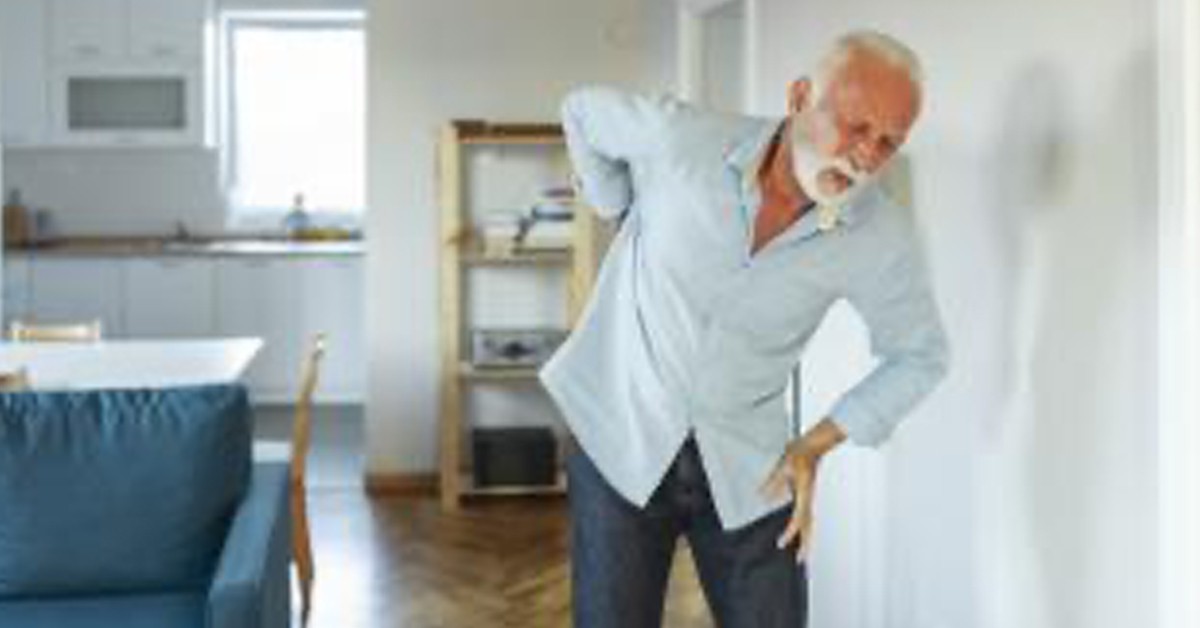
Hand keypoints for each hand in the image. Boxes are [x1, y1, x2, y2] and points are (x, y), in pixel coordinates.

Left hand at [760, 438, 822, 562]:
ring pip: (808, 522)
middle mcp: (807, 498)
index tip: (782, 543)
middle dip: (805, 544)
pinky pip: (805, 514)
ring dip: (805, 537)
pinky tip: (797, 530)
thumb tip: (763, 496)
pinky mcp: (806, 494)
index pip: (798, 519)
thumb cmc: (800, 453)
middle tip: (800, 560)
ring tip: (802, 551)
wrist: (813, 445)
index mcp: (804, 494)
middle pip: (808, 526)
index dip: (790, 533)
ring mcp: (808, 497)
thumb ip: (773, 483)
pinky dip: (802, 525)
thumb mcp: (782, 467)